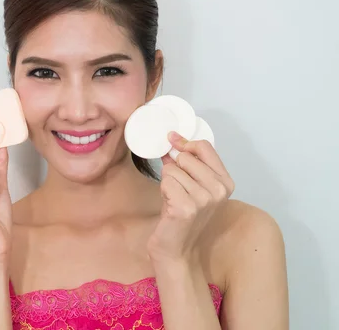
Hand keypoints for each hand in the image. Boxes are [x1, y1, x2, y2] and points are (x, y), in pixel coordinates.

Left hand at [147, 131, 234, 264]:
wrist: (176, 250)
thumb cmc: (181, 217)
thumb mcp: (192, 186)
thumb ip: (187, 165)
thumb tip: (172, 142)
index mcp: (226, 182)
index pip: (205, 147)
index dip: (185, 142)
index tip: (172, 139)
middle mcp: (219, 190)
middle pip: (185, 157)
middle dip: (174, 169)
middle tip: (177, 189)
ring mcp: (204, 199)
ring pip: (172, 169)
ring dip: (167, 182)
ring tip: (174, 200)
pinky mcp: (186, 207)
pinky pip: (166, 182)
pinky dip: (163, 191)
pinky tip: (169, 207)